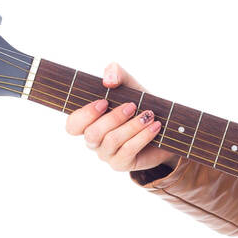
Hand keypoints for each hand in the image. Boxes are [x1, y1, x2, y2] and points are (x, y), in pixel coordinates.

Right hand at [64, 61, 180, 172]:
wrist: (164, 126)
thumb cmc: (140, 104)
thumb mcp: (129, 85)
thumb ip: (116, 74)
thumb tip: (108, 81)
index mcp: (89, 122)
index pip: (72, 125)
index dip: (84, 115)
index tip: (103, 102)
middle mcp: (94, 140)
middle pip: (92, 133)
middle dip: (113, 118)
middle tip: (132, 106)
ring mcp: (106, 154)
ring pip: (111, 141)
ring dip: (132, 126)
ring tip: (148, 115)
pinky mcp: (121, 163)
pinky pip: (128, 150)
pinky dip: (143, 136)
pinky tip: (154, 126)